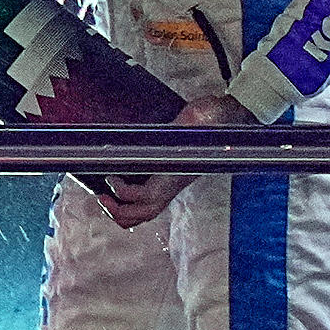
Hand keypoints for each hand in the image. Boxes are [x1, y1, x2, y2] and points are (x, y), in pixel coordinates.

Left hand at [96, 94, 256, 227]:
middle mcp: (174, 182)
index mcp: (177, 171)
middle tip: (102, 198)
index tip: (110, 178)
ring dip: (124, 212)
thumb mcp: (193, 118)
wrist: (228, 117)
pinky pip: (149, 202)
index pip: (148, 195)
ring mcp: (172, 184)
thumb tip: (186, 121)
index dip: (126, 193)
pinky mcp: (169, 180)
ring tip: (106, 199)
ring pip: (147, 212)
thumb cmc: (212, 117)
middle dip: (120, 212)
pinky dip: (131, 204)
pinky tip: (118, 190)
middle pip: (145, 213)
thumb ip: (183, 124)